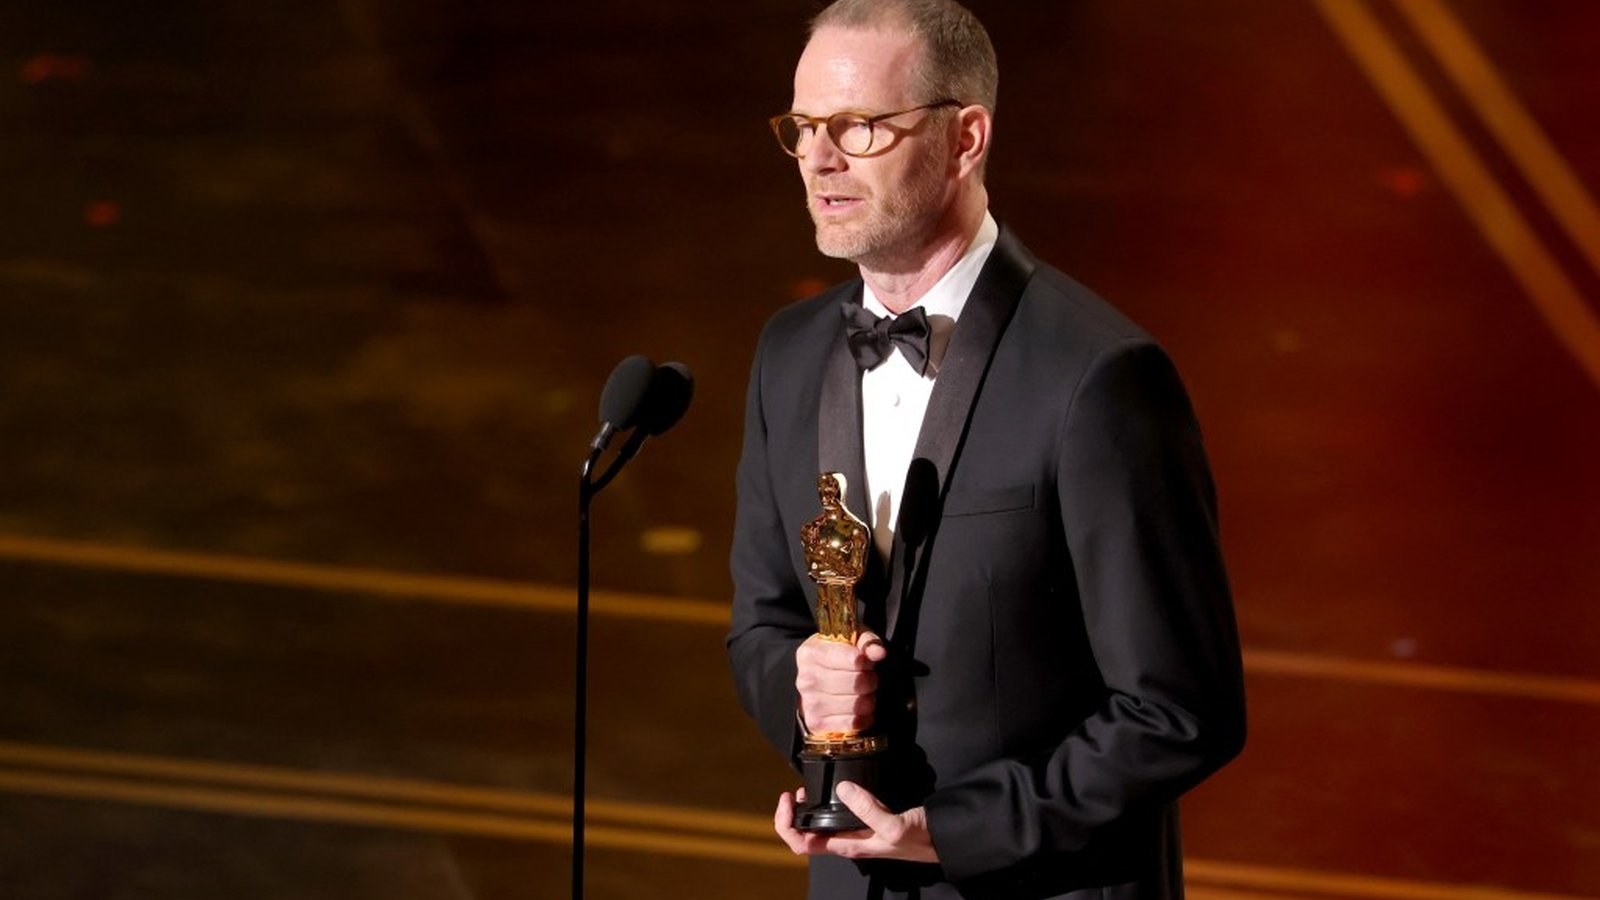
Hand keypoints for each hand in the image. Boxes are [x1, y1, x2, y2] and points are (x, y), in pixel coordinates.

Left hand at [773, 782, 937, 862]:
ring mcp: (857, 831)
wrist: (943, 839)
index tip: (791, 799)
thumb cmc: (920, 840)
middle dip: (795, 813)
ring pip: (821, 824)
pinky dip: (829, 802)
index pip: (803, 844)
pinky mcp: (868, 820)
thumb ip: (868, 809)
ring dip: (809, 808)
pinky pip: (840, 813)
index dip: (788, 824)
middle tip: (797, 790)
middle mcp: (849, 841)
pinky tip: (835, 787)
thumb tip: (844, 788)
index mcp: (849, 846)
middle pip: (807, 834)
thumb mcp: (894, 825)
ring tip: (808, 788)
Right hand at [795, 630, 886, 734]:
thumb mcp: (852, 639)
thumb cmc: (837, 658)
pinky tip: (858, 709)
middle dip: (870, 681)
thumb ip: (868, 642)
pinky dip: (862, 718)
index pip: (854, 660)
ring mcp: (810, 702)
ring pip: (857, 705)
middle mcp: (807, 678)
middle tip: (867, 678)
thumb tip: (878, 652)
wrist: (817, 679)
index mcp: (812, 653)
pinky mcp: (816, 723)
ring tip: (862, 693)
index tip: (867, 662)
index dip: (867, 662)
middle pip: (857, 683)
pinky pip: (853, 723)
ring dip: (868, 700)